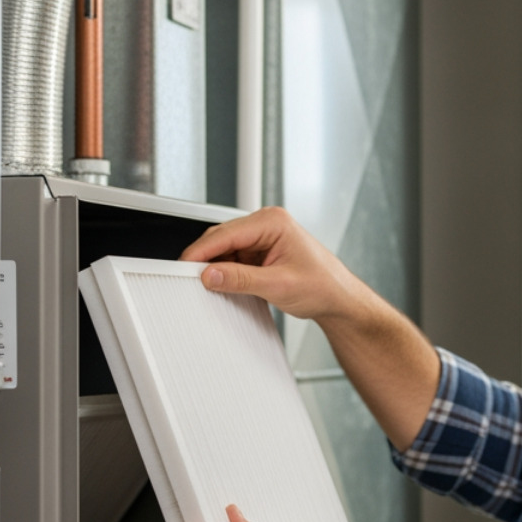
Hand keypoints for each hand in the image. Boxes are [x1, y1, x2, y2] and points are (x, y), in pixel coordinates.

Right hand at [179, 207, 371, 324]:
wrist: (338, 298)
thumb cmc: (322, 285)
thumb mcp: (278, 285)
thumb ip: (240, 279)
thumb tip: (210, 275)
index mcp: (272, 222)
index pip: (225, 233)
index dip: (201, 252)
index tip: (184, 267)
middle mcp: (266, 224)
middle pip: (221, 238)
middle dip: (206, 260)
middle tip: (190, 280)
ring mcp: (263, 238)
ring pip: (225, 250)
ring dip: (217, 267)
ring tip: (211, 287)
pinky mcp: (260, 252)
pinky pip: (234, 259)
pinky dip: (226, 272)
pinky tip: (225, 285)